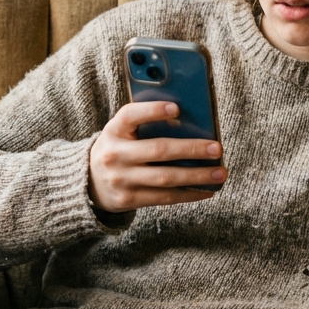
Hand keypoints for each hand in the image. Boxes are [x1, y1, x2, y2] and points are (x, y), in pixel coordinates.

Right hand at [88, 101, 225, 212]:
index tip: (177, 108)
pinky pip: (164, 198)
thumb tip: (189, 122)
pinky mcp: (128, 200)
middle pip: (158, 150)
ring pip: (165, 178)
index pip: (130, 116)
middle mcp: (114, 155)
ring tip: (220, 173)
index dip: (152, 111)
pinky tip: (206, 189)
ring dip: (197, 176)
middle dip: (191, 149)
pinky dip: (188, 194)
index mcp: (113, 130)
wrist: (88, 182)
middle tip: (217, 148)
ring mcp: (121, 179)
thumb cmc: (118, 148)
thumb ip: (145, 124)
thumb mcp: (122, 132)